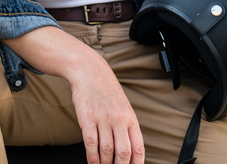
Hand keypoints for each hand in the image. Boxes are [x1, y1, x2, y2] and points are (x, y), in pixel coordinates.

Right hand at [66, 48, 144, 163]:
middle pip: (124, 152)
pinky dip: (92, 157)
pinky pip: (91, 143)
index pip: (138, 147)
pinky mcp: (88, 119)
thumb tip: (130, 150)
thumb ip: (127, 127)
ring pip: (107, 150)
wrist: (90, 72)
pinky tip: (93, 162)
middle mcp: (119, 119)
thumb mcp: (123, 107)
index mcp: (130, 118)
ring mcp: (103, 119)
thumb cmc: (107, 91)